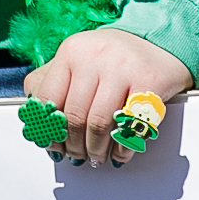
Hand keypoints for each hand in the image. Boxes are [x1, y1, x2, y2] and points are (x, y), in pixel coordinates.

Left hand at [24, 27, 191, 167]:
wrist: (163, 42)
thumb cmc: (115, 58)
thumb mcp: (79, 59)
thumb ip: (51, 83)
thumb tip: (35, 122)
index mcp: (72, 50)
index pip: (48, 100)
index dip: (49, 130)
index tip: (54, 146)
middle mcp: (95, 55)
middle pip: (74, 117)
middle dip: (74, 147)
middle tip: (78, 157)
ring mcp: (123, 67)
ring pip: (99, 125)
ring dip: (96, 150)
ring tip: (97, 157)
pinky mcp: (150, 81)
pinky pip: (130, 126)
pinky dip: (122, 148)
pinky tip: (118, 153)